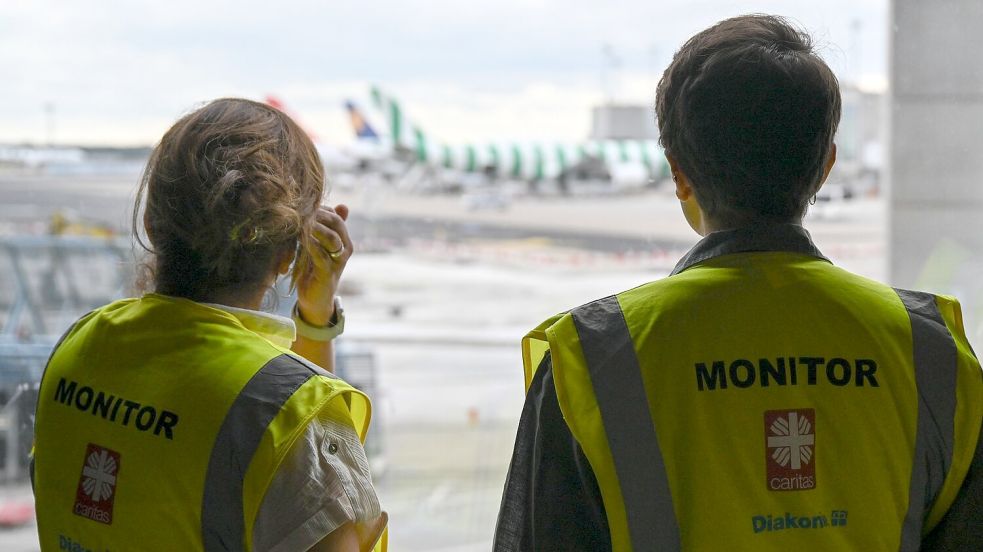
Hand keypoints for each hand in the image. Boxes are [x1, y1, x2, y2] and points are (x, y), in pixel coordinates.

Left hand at [296, 204, 352, 326]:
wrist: (315, 299)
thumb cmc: (313, 270)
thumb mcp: (317, 246)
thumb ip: (321, 229)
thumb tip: (332, 207)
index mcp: (344, 241)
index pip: (336, 217)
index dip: (321, 209)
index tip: (303, 206)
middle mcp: (345, 250)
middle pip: (337, 224)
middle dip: (319, 214)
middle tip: (301, 209)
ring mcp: (338, 262)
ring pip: (331, 238)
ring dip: (316, 227)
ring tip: (302, 220)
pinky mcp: (328, 274)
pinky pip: (321, 255)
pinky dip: (311, 245)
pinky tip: (300, 239)